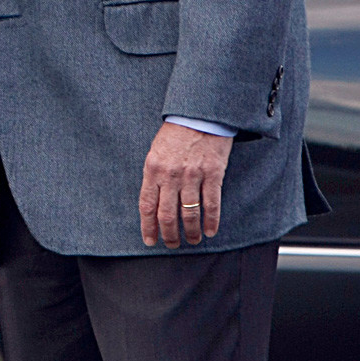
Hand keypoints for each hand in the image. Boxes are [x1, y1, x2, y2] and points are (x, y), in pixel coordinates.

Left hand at [138, 121, 232, 247]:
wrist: (198, 116)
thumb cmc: (176, 133)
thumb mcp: (155, 152)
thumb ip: (154, 176)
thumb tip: (154, 201)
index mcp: (152, 169)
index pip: (147, 205)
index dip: (148, 227)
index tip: (150, 240)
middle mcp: (170, 175)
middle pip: (167, 215)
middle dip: (170, 235)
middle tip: (172, 244)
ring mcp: (192, 176)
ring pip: (190, 214)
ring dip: (191, 232)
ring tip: (193, 240)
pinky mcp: (212, 175)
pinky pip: (211, 204)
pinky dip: (211, 221)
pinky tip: (210, 231)